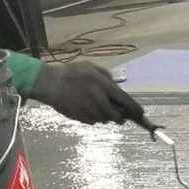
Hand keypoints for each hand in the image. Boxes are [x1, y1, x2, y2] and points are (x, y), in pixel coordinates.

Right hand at [29, 60, 144, 125]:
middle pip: (116, 116)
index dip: (134, 109)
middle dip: (119, 116)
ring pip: (104, 120)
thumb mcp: (91, 67)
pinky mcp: (81, 118)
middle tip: (119, 115)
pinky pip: (93, 121)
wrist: (48, 83)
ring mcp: (89, 110)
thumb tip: (119, 88)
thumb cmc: (70, 72)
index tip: (140, 114)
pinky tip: (85, 108)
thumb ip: (107, 77)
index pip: (125, 100)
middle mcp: (98, 99)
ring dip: (104, 116)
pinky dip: (93, 117)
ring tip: (95, 105)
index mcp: (103, 85)